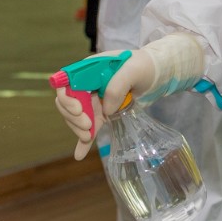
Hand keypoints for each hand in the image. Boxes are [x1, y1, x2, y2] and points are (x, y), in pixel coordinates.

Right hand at [55, 35, 206, 158]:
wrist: (156, 75)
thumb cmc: (144, 66)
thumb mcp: (133, 70)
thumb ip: (116, 86)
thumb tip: (106, 110)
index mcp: (89, 69)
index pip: (66, 82)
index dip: (66, 97)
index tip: (78, 109)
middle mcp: (86, 85)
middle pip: (67, 102)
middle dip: (73, 117)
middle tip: (88, 125)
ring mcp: (93, 100)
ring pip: (75, 117)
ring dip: (78, 129)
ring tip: (89, 137)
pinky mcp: (101, 113)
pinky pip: (88, 127)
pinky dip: (83, 141)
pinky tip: (79, 154)